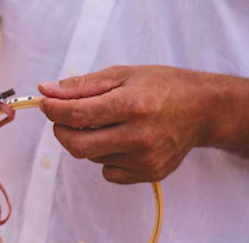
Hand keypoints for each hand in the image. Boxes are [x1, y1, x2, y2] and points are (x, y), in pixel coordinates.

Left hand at [39, 66, 214, 184]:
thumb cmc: (161, 86)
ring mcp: (146, 159)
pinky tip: (119, 139)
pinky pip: (109, 172)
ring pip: (92, 157)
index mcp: (131, 104)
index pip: (76, 114)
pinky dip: (104, 156)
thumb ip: (81, 85)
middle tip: (63, 117)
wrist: (203, 109)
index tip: (45, 103)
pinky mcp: (151, 174)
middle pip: (78, 145)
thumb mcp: (122, 74)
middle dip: (61, 130)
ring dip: (86, 140)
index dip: (53, 109)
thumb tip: (45, 90)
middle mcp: (139, 135)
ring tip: (104, 122)